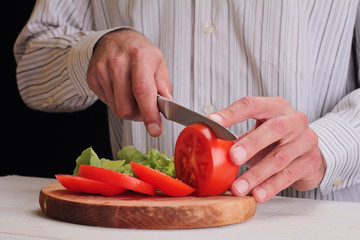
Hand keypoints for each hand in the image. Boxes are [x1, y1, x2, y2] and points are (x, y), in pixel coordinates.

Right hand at [87, 29, 172, 136]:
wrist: (115, 39)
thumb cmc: (139, 52)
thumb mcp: (158, 63)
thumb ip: (164, 85)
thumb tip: (167, 105)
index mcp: (139, 56)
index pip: (143, 90)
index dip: (149, 114)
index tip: (155, 130)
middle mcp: (118, 63)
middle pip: (127, 108)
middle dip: (140, 114)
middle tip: (146, 106)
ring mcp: (102, 70)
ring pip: (117, 110)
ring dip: (129, 109)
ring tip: (132, 94)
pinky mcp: (92, 79)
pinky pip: (108, 104)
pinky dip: (117, 102)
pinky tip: (121, 89)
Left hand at [208, 96, 326, 201]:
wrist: (309, 154)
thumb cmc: (277, 141)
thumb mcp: (258, 133)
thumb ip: (237, 137)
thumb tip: (208, 144)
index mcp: (275, 107)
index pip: (252, 105)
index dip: (231, 114)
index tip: (212, 123)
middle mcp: (294, 120)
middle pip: (273, 128)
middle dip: (251, 144)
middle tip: (233, 157)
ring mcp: (306, 140)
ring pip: (280, 157)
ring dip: (256, 174)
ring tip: (238, 188)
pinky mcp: (311, 161)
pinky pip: (289, 175)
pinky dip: (271, 187)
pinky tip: (257, 194)